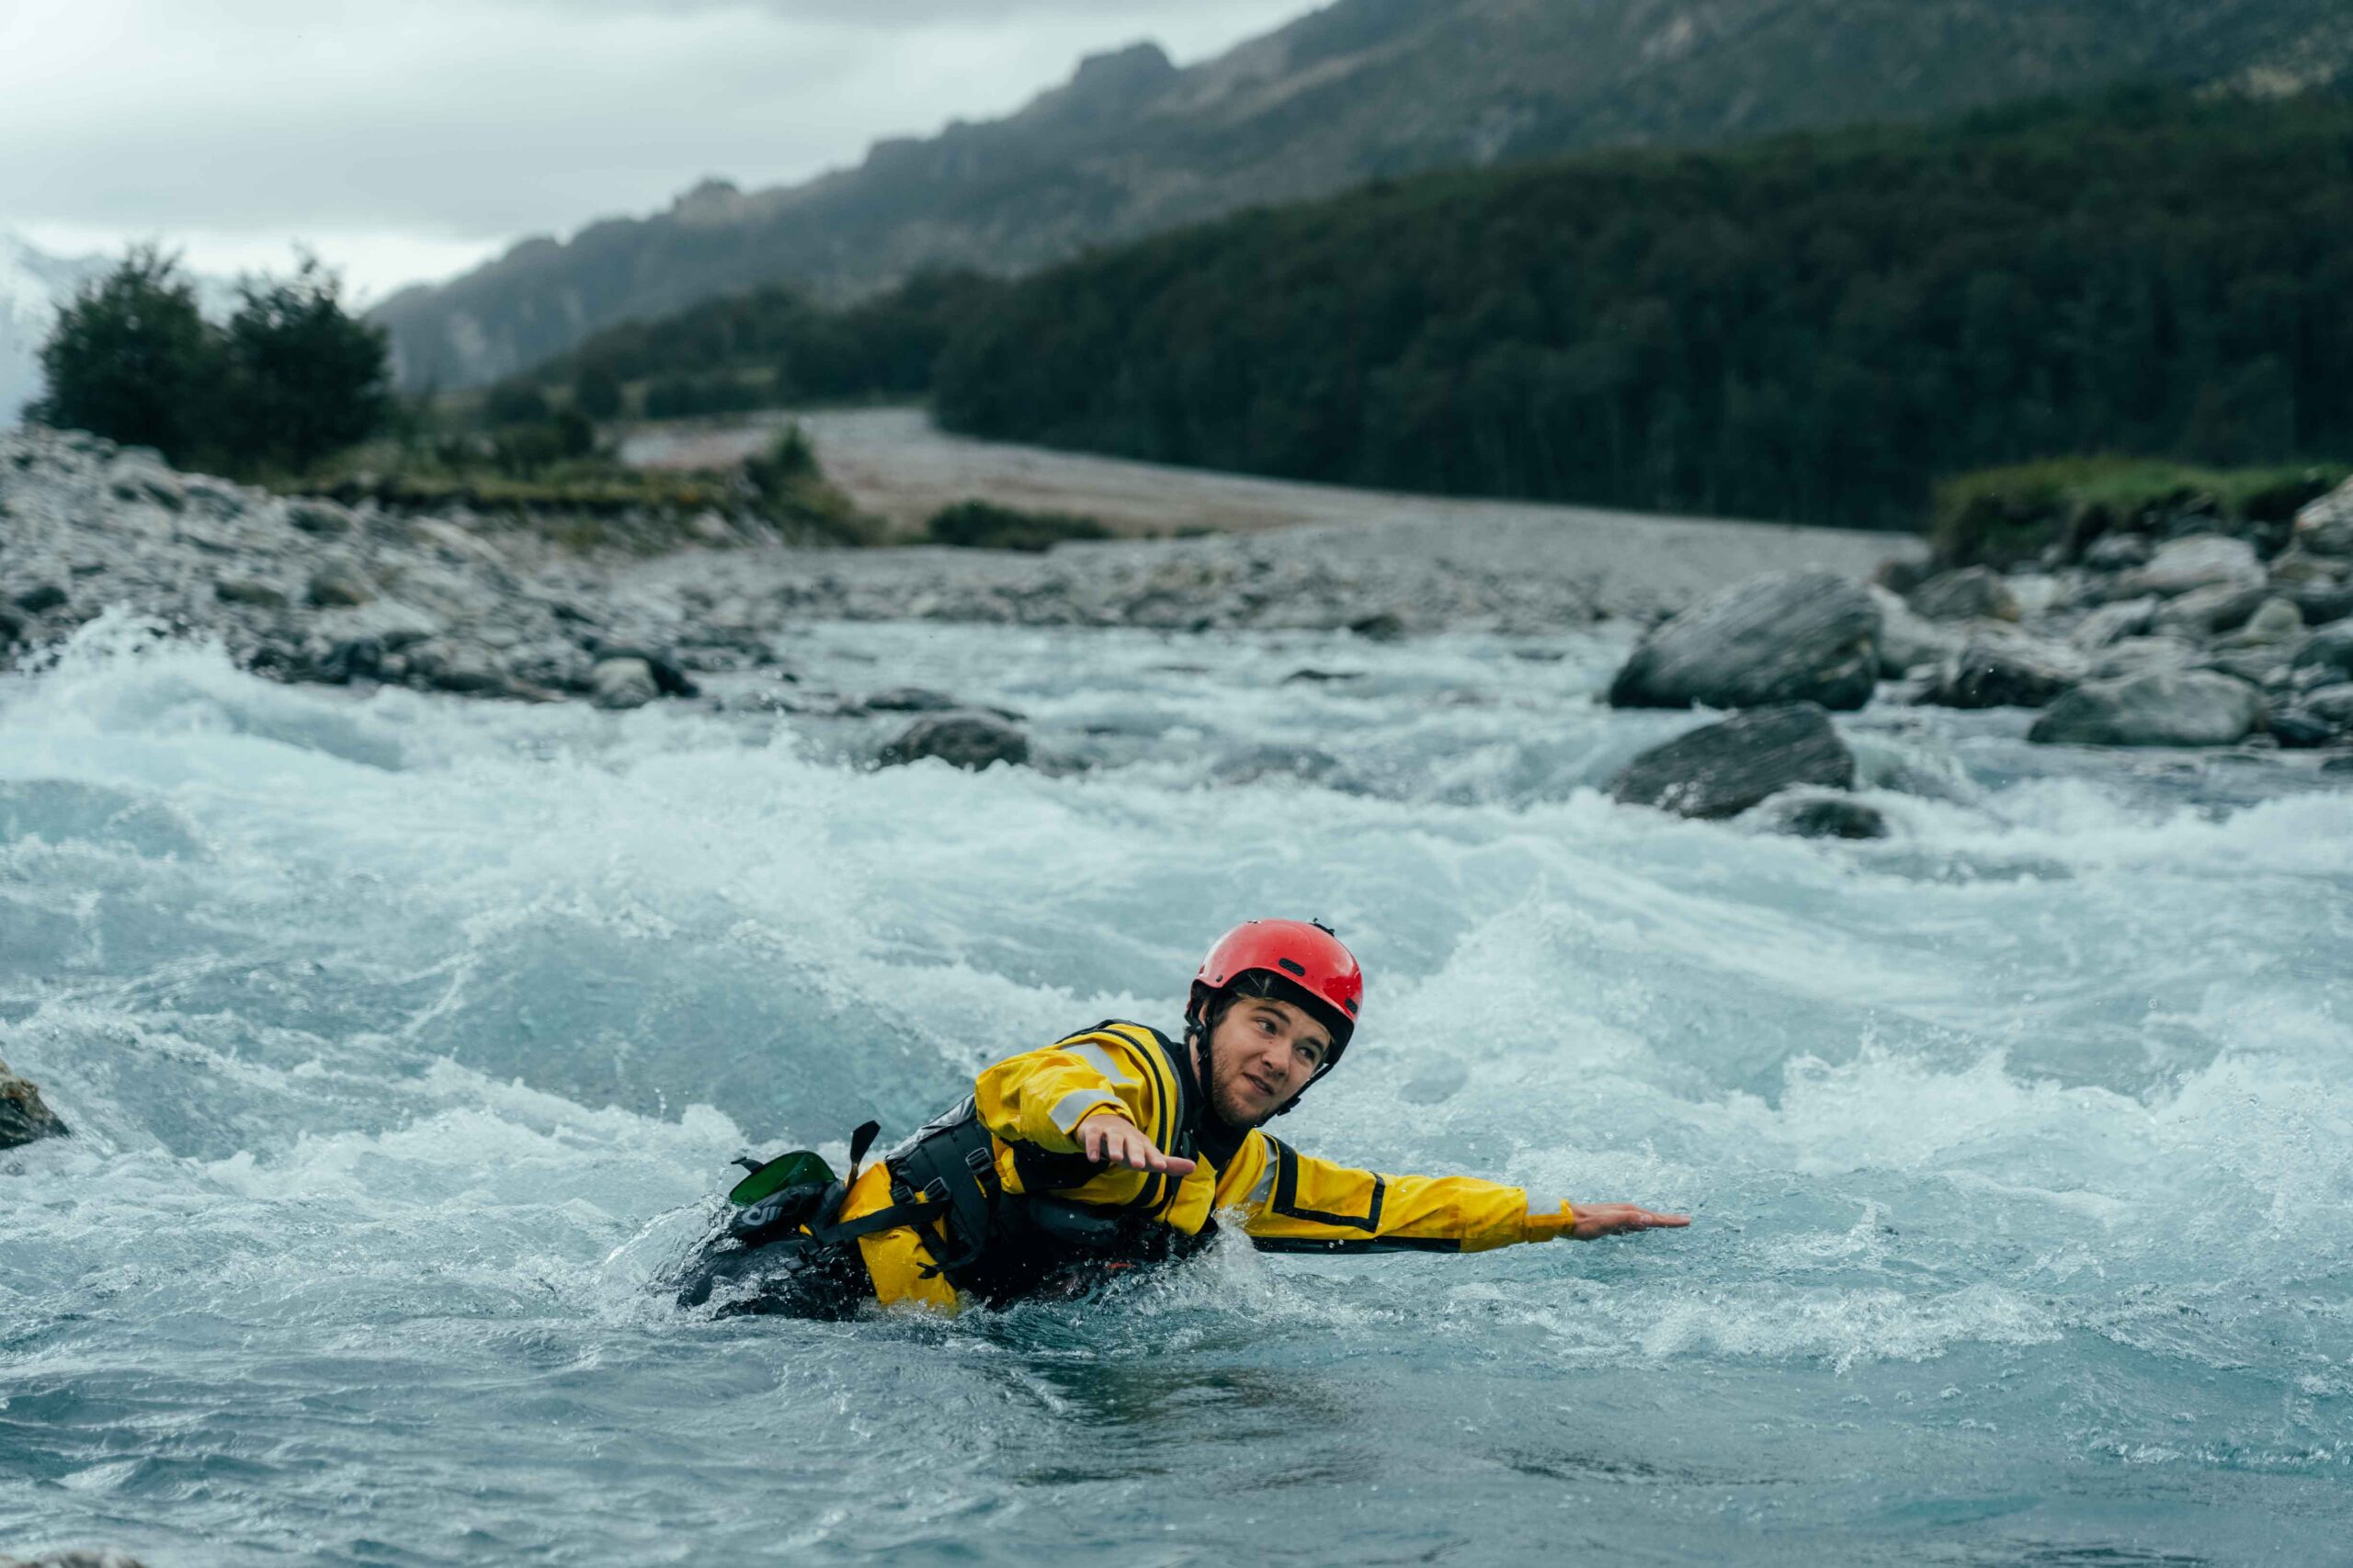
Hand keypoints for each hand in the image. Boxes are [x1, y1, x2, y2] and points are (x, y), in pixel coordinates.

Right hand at [1077, 1114, 1196, 1174]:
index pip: (1151, 1152)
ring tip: (1116, 1158)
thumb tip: (1194, 1167)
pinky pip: (1093, 1139)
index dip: (1156, 1158)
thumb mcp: (1147, 1155)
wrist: (1104, 1122)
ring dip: (1116, 1148)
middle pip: (1133, 1145)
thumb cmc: (1130, 1145)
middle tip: (1140, 1165)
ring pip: (1114, 1140)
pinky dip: (1093, 1147)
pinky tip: (1093, 1158)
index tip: (1162, 1165)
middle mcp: (1128, 1137)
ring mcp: (1111, 1134)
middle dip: (1136, 1154)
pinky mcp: (1094, 1132)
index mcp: (1142, 1144)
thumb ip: (1169, 1164)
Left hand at [1525, 1200, 1689, 1241]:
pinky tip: (1640, 1228)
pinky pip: (1633, 1224)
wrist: (1565, 1220)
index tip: (1688, 1220)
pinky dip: (1642, 1225)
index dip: (1671, 1220)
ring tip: (1669, 1223)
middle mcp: (1625, 1211)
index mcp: (1628, 1212)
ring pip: (1643, 1219)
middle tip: (1685, 1221)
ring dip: (1656, 1221)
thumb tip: (1649, 1218)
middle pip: (1652, 1217)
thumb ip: (1628, 1220)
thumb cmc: (1585, 1223)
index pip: (1655, 1218)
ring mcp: (1618, 1216)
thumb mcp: (1608, 1223)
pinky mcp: (1611, 1222)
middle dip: (1668, 1220)